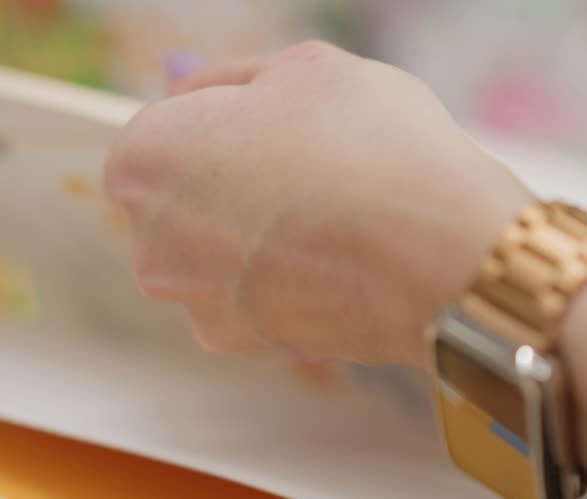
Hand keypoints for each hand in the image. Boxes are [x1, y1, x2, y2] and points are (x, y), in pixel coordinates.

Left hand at [105, 40, 532, 365]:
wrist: (440, 254)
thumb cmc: (371, 145)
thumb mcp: (302, 68)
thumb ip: (229, 80)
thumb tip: (188, 89)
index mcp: (145, 160)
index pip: (159, 131)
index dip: (218, 122)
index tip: (273, 126)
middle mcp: (151, 241)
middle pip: (178, 198)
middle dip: (225, 181)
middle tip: (305, 164)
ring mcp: (194, 299)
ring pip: (213, 250)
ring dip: (253, 232)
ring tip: (328, 210)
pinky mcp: (242, 341)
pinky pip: (249, 293)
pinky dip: (279, 277)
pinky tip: (333, 255)